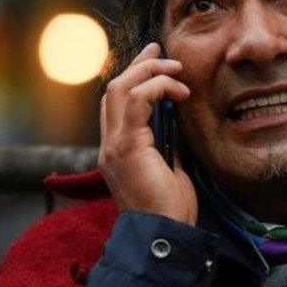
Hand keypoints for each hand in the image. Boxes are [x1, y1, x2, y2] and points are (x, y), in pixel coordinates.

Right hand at [98, 42, 197, 224]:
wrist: (164, 235)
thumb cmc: (171, 210)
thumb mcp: (171, 169)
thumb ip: (167, 144)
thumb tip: (177, 122)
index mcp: (118, 151)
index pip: (117, 103)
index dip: (134, 77)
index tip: (155, 59)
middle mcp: (109, 145)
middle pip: (115, 89)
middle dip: (139, 64)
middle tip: (162, 50)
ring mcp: (114, 146)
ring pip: (120, 89)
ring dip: (149, 72)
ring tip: (175, 70)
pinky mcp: (126, 147)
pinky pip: (136, 102)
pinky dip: (157, 88)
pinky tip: (177, 91)